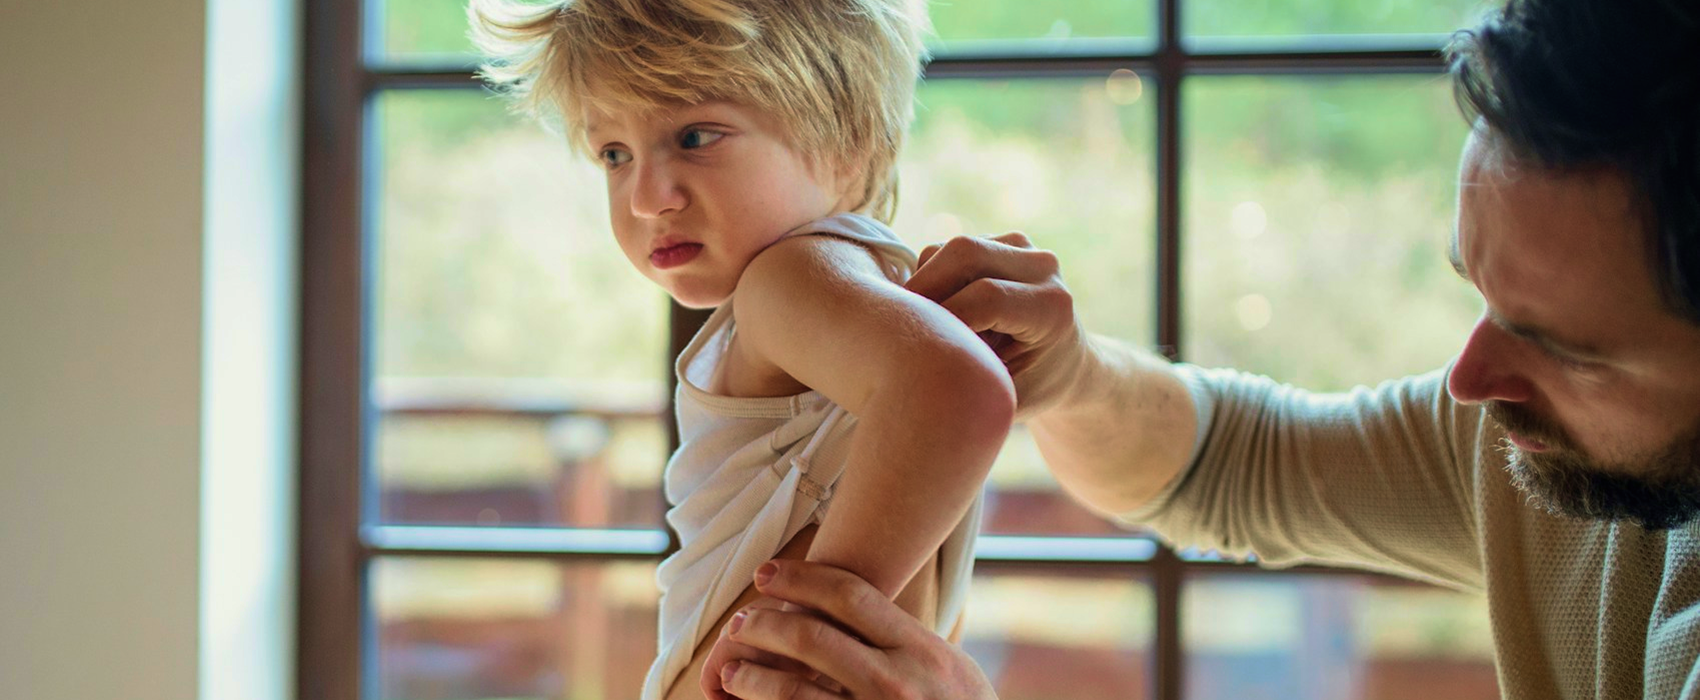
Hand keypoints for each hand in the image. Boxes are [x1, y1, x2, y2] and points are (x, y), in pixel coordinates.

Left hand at [717, 560, 997, 699]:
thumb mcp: (950, 669)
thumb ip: (904, 640)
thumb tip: (848, 604)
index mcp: (921, 649)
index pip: (851, 596)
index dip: (801, 577)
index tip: (766, 572)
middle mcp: (898, 681)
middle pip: (811, 636)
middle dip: (764, 623)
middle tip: (740, 621)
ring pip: (793, 689)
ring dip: (751, 676)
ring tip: (732, 671)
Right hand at [906, 233, 1089, 418]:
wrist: (1064, 366)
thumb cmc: (1032, 391)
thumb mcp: (1006, 399)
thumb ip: (970, 380)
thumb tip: (917, 369)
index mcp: (1052, 307)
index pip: (986, 298)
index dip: (943, 320)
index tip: (917, 350)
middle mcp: (1041, 267)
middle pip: (965, 253)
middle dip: (922, 287)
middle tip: (897, 327)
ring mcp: (1022, 248)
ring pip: (948, 248)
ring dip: (923, 285)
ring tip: (924, 327)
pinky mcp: (1000, 242)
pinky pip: (946, 250)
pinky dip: (928, 279)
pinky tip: (938, 313)